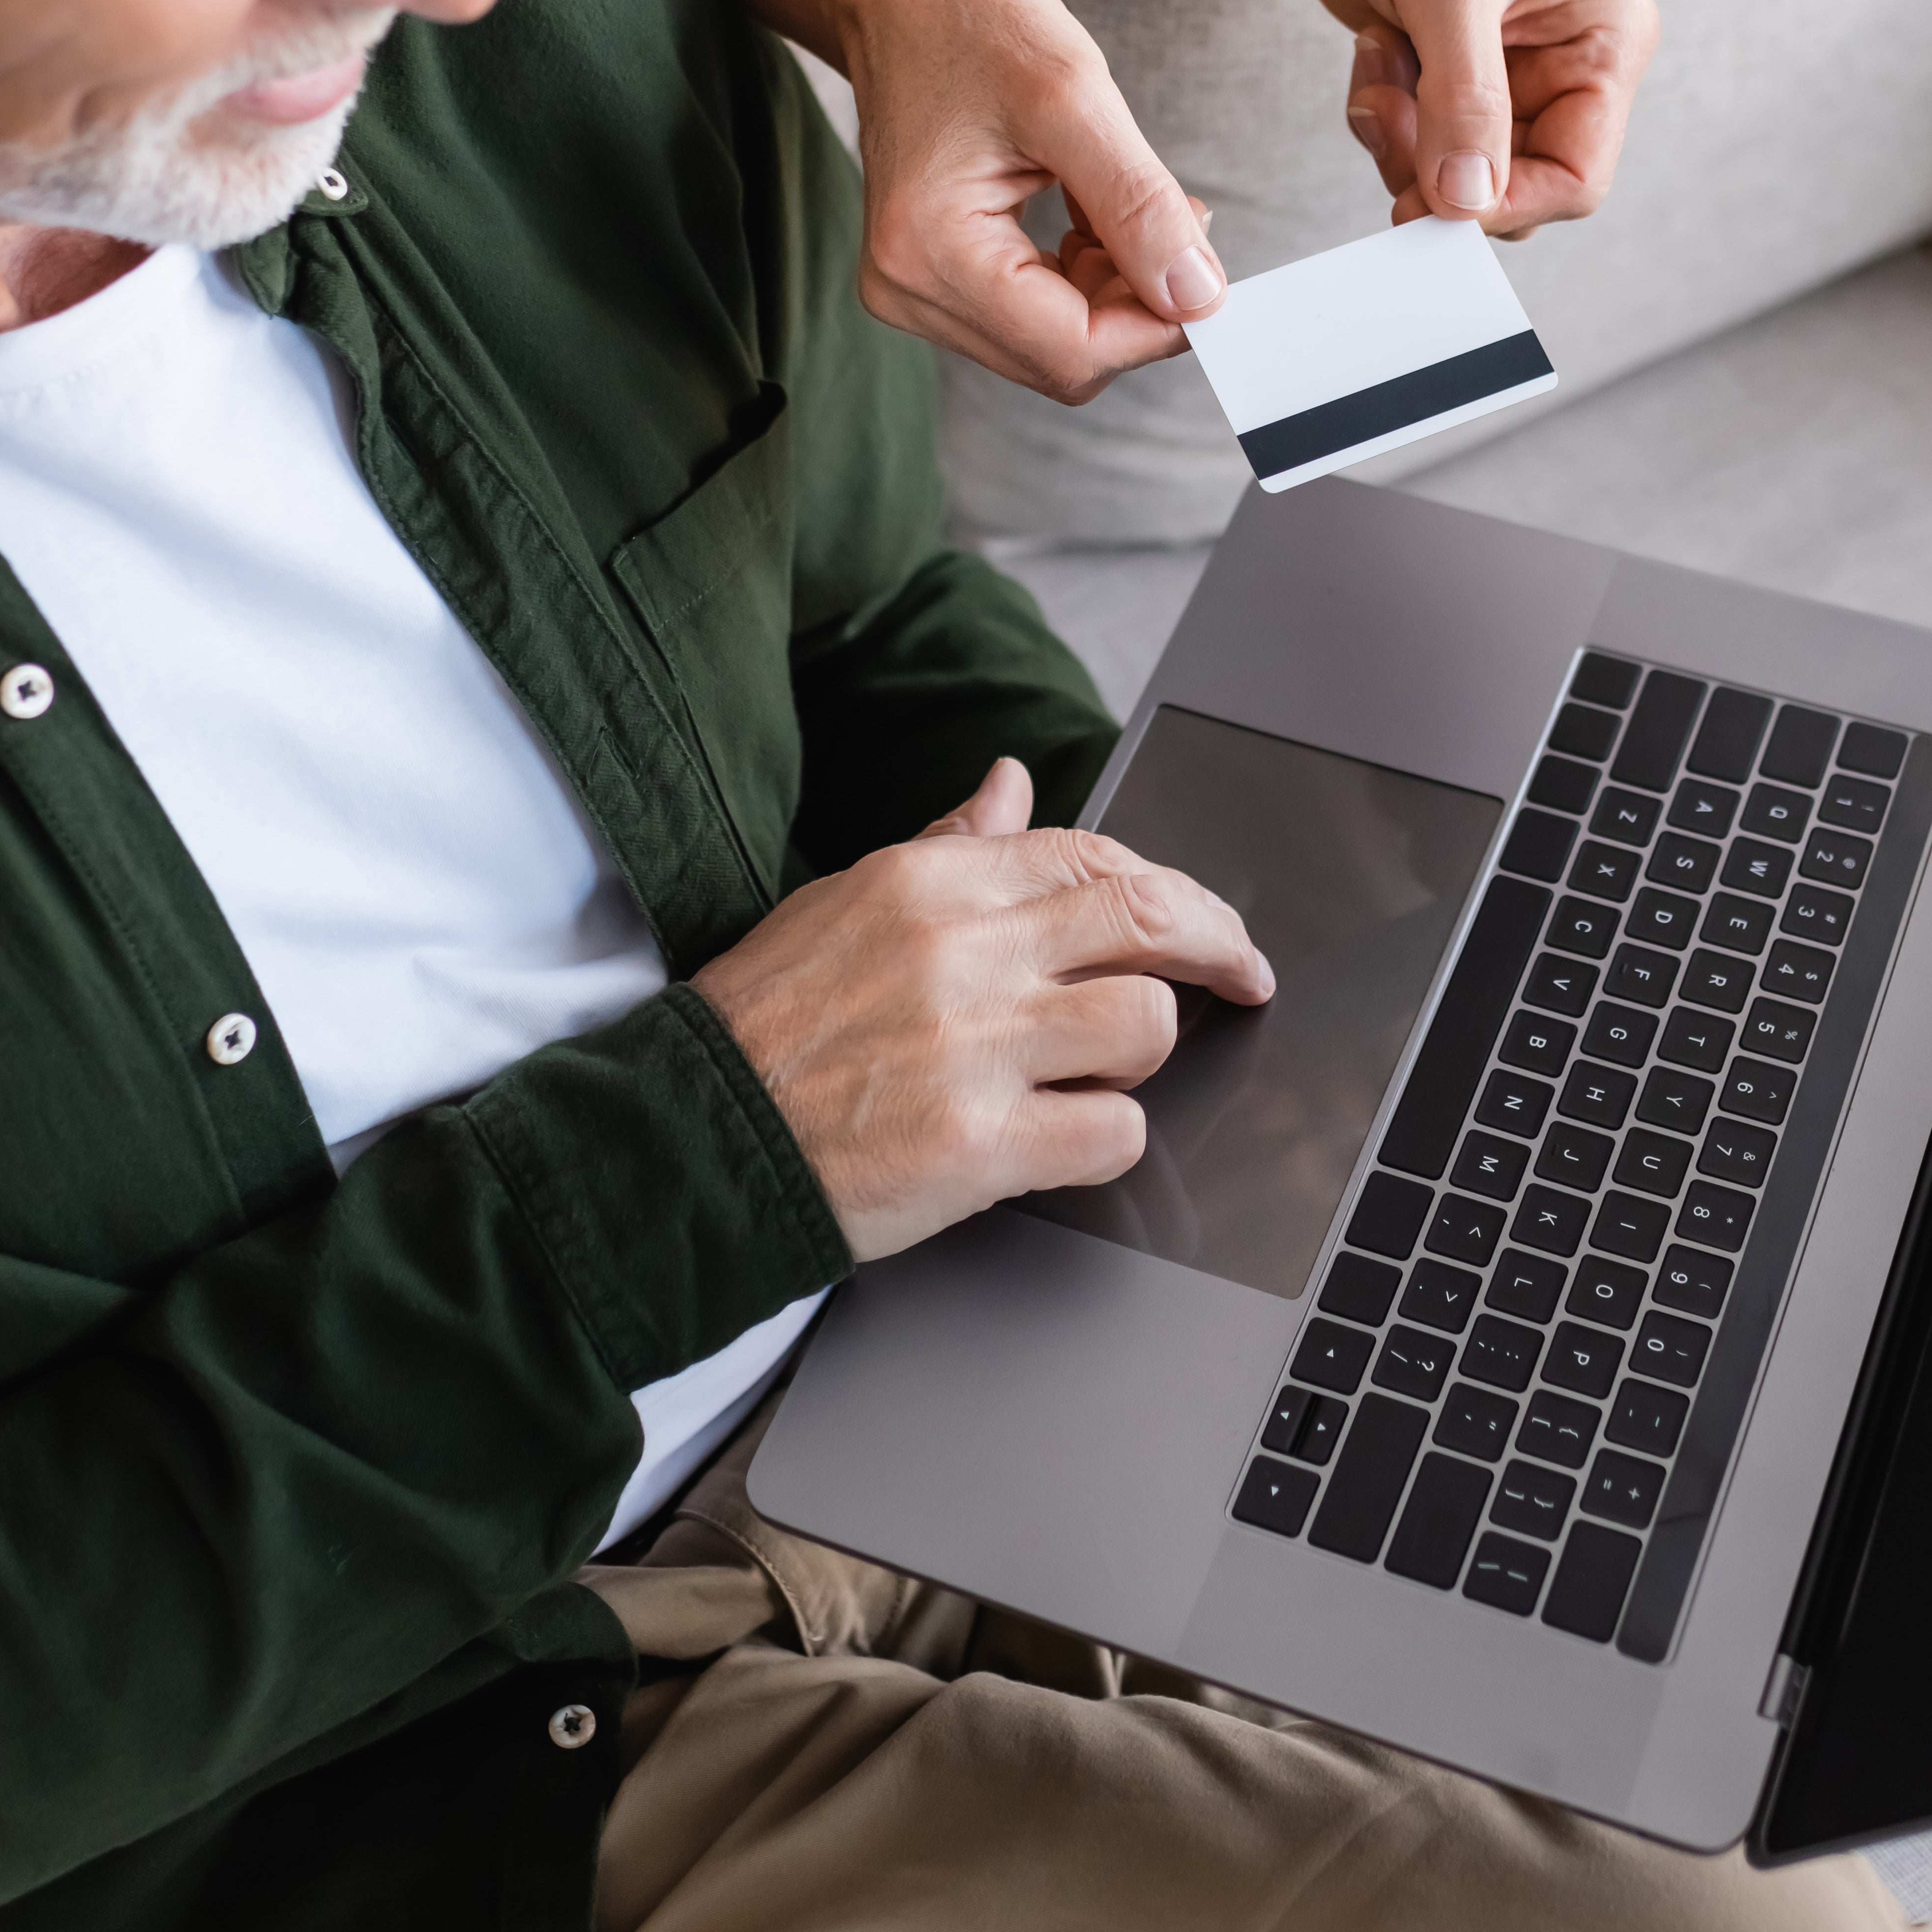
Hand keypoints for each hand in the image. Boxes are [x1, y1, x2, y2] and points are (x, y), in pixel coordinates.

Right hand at [665, 0, 1226, 402]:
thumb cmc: (973, 23)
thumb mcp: (1076, 100)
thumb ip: (1140, 208)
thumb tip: (1199, 299)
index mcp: (928, 253)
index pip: (1071, 352)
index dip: (1156, 326)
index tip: (1208, 271)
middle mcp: (908, 289)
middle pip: (1062, 360)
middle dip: (1134, 305)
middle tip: (1174, 221)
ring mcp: (914, 288)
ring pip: (1054, 344)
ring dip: (1111, 290)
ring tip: (1123, 204)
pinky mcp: (932, 277)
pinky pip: (1034, 317)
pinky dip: (1083, 279)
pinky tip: (1092, 219)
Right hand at [690, 759, 1273, 1260]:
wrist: (689, 1140)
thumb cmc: (766, 1026)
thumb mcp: (845, 902)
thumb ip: (948, 847)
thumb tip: (1012, 783)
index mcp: (930, 885)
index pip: (1092, 855)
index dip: (1169, 887)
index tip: (1202, 919)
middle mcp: (962, 954)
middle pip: (1148, 919)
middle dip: (1217, 945)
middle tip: (1241, 974)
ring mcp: (976, 1050)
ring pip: (1145, 1025)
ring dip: (1142, 1054)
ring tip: (1099, 1073)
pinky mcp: (980, 1148)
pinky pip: (1113, 1135)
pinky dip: (1108, 1142)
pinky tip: (1067, 1140)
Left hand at [1192, 0, 1659, 233]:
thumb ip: (1465, 100)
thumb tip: (1469, 200)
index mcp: (1606, 40)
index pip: (1580, 176)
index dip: (1507, 203)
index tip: (1438, 200)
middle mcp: (1571, 72)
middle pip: (1517, 190)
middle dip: (1442, 167)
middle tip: (1392, 112)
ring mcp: (1512, 87)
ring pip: (1460, 184)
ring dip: (1403, 143)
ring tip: (1383, 62)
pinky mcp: (1455, 92)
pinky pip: (1419, 157)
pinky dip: (1384, 123)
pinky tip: (1378, 55)